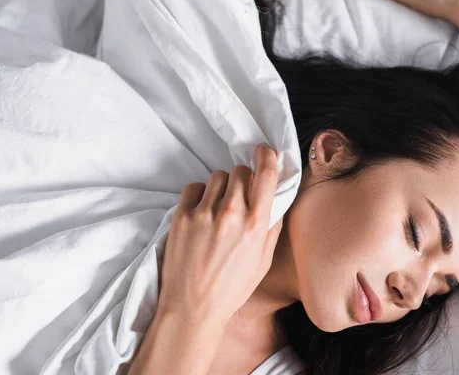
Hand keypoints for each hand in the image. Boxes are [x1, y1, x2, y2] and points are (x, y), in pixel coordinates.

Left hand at [158, 144, 283, 322]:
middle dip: (243, 180)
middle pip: (240, 171)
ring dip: (221, 187)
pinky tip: (200, 213)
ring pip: (217, 176)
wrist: (193, 308)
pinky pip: (193, 187)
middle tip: (239, 197)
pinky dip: (199, 195)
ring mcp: (204, 213)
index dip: (267, 156)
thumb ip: (272, 228)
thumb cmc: (231, 289)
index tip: (263, 150)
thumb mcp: (262, 261)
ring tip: (217, 209)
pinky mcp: (181, 216)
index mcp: (256, 224)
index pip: (266, 174)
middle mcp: (231, 213)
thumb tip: (277, 201)